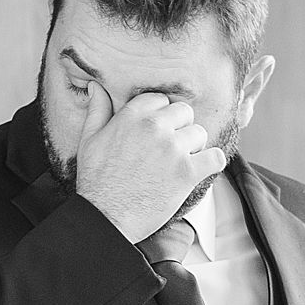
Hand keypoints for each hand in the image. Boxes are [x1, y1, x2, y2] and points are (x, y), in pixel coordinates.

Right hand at [72, 82, 227, 241]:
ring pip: (200, 133)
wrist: (105, 217)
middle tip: (169, 148)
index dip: (160, 115)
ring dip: (193, 147)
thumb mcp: (88, 140)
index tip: (156, 131)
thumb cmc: (95, 181)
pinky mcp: (187, 172)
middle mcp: (154, 128)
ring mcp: (173, 149)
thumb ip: (97, 110)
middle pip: (184, 112)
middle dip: (179, 127)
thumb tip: (96, 87)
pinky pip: (215, 157)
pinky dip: (211, 164)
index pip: (160, 100)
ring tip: (178, 163)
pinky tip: (199, 170)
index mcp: (132, 116)